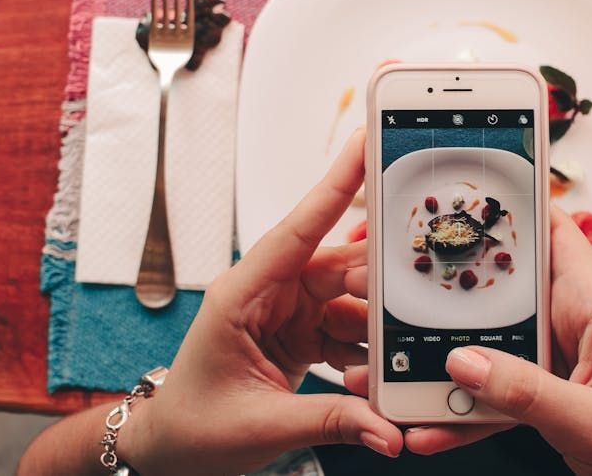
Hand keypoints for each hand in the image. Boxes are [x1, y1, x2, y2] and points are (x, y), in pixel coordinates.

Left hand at [118, 131, 401, 475]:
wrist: (171, 451)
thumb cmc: (192, 428)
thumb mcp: (261, 426)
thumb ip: (332, 422)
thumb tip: (387, 428)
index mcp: (242, 295)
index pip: (297, 231)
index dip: (334, 186)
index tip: (364, 146)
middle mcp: (267, 293)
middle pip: (338, 267)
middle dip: (380, 281)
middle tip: (419, 295)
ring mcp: (286, 312)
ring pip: (351, 299)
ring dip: (376, 328)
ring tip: (392, 358)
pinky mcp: (301, 333)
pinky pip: (348, 328)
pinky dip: (368, 350)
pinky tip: (376, 372)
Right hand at [399, 207, 591, 474]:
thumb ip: (529, 393)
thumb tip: (463, 363)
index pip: (555, 235)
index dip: (514, 204)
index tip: (461, 189)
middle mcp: (571, 326)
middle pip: (501, 290)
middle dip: (448, 292)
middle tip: (390, 290)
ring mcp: (555, 362)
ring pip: (487, 347)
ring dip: (442, 364)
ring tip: (392, 375)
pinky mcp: (545, 397)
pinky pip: (493, 395)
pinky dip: (461, 412)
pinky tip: (428, 427)